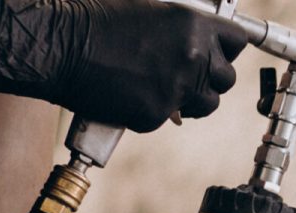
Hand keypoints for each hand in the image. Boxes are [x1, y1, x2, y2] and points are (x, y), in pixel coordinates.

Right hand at [0, 0, 246, 132]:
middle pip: (226, 78)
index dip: (226, 49)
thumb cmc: (95, 20)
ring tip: (162, 88)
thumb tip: (200, 42)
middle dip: (209, 79)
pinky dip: (154, 111)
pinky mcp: (157, 113)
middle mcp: (192, 56)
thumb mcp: (148, 9)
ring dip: (190, 101)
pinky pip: (168, 118)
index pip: (237, 42)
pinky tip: (132, 95)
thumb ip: (181, 28)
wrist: (59, 45)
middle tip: (186, 76)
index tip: (217, 54)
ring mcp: (177, 88)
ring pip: (206, 105)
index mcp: (193, 25)